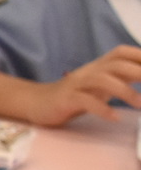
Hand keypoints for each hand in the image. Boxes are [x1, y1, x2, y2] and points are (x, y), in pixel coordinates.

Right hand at [24, 46, 140, 124]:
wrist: (38, 103)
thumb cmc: (75, 96)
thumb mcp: (101, 85)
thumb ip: (122, 80)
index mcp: (99, 66)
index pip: (122, 53)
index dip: (140, 56)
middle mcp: (89, 71)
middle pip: (116, 64)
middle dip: (140, 72)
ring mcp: (76, 84)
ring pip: (102, 80)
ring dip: (125, 91)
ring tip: (140, 104)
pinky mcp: (66, 99)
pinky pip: (85, 100)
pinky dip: (102, 108)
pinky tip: (114, 117)